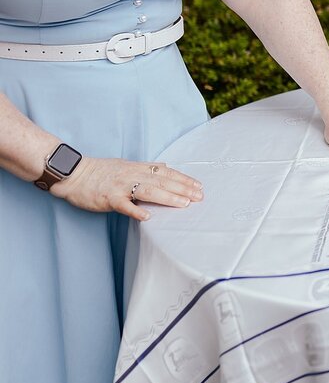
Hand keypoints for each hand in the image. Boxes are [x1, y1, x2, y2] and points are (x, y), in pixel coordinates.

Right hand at [52, 157, 203, 220]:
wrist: (74, 173)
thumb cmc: (100, 171)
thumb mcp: (127, 165)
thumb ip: (146, 168)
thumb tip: (165, 167)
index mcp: (138, 168)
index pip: (166, 172)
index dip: (183, 179)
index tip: (198, 186)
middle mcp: (132, 175)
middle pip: (162, 181)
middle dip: (183, 188)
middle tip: (199, 196)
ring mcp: (120, 186)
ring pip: (148, 191)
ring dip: (168, 197)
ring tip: (184, 204)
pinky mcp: (108, 198)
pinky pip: (124, 205)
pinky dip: (135, 211)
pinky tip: (148, 217)